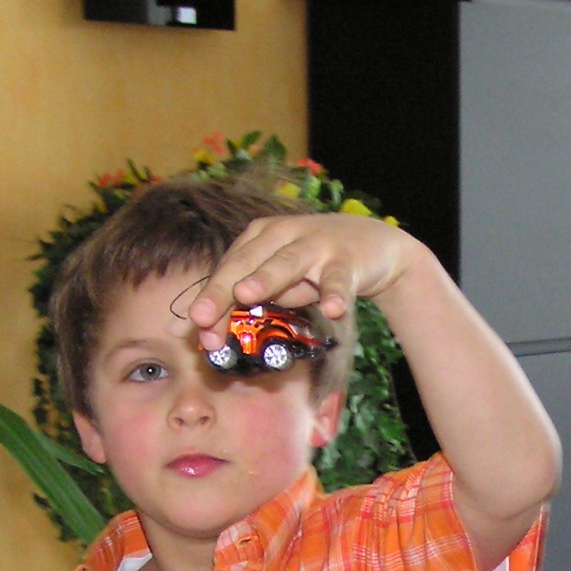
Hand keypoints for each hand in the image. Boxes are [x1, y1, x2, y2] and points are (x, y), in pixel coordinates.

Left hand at [185, 212, 422, 343]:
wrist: (372, 246)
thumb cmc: (314, 267)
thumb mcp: (279, 283)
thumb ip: (250, 303)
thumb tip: (210, 336)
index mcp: (258, 238)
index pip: (228, 271)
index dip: (211, 300)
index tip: (197, 331)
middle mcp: (282, 234)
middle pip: (247, 264)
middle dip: (223, 290)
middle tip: (202, 316)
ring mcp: (315, 244)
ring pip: (286, 262)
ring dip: (266, 277)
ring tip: (247, 294)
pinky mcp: (346, 260)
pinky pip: (339, 280)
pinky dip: (336, 294)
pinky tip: (333, 310)